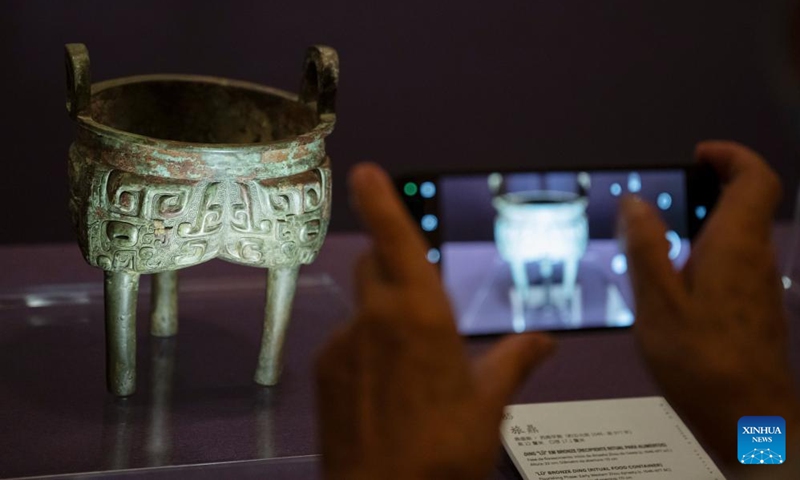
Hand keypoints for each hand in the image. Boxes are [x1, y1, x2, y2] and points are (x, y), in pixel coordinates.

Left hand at [315, 163, 555, 479]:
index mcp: (421, 315)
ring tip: (407, 371)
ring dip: (381, 319)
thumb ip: (512, 362)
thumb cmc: (441, 452)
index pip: (397, 240)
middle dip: (391, 267)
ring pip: (361, 308)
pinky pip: (345, 342)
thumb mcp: (488, 405)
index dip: (381, 200)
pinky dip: (363, 351)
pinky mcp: (323, 370)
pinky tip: (382, 391)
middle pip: (374, 265)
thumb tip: (543, 342)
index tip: (366, 172)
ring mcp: (343, 343)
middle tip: (416, 302)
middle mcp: (375, 319)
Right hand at [619, 141, 799, 462]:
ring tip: (662, 236)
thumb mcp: (657, 302)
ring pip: (741, 233)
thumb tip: (634, 202)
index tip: (697, 156)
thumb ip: (645, 248)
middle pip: (748, 202)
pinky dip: (711, 251)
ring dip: (708, 220)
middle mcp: (755, 257)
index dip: (731, 156)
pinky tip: (677, 280)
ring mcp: (759, 283)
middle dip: (714, 185)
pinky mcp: (754, 307)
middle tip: (671, 191)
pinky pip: (737, 261)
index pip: (755, 178)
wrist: (748, 418)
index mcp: (735, 245)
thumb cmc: (701, 359)